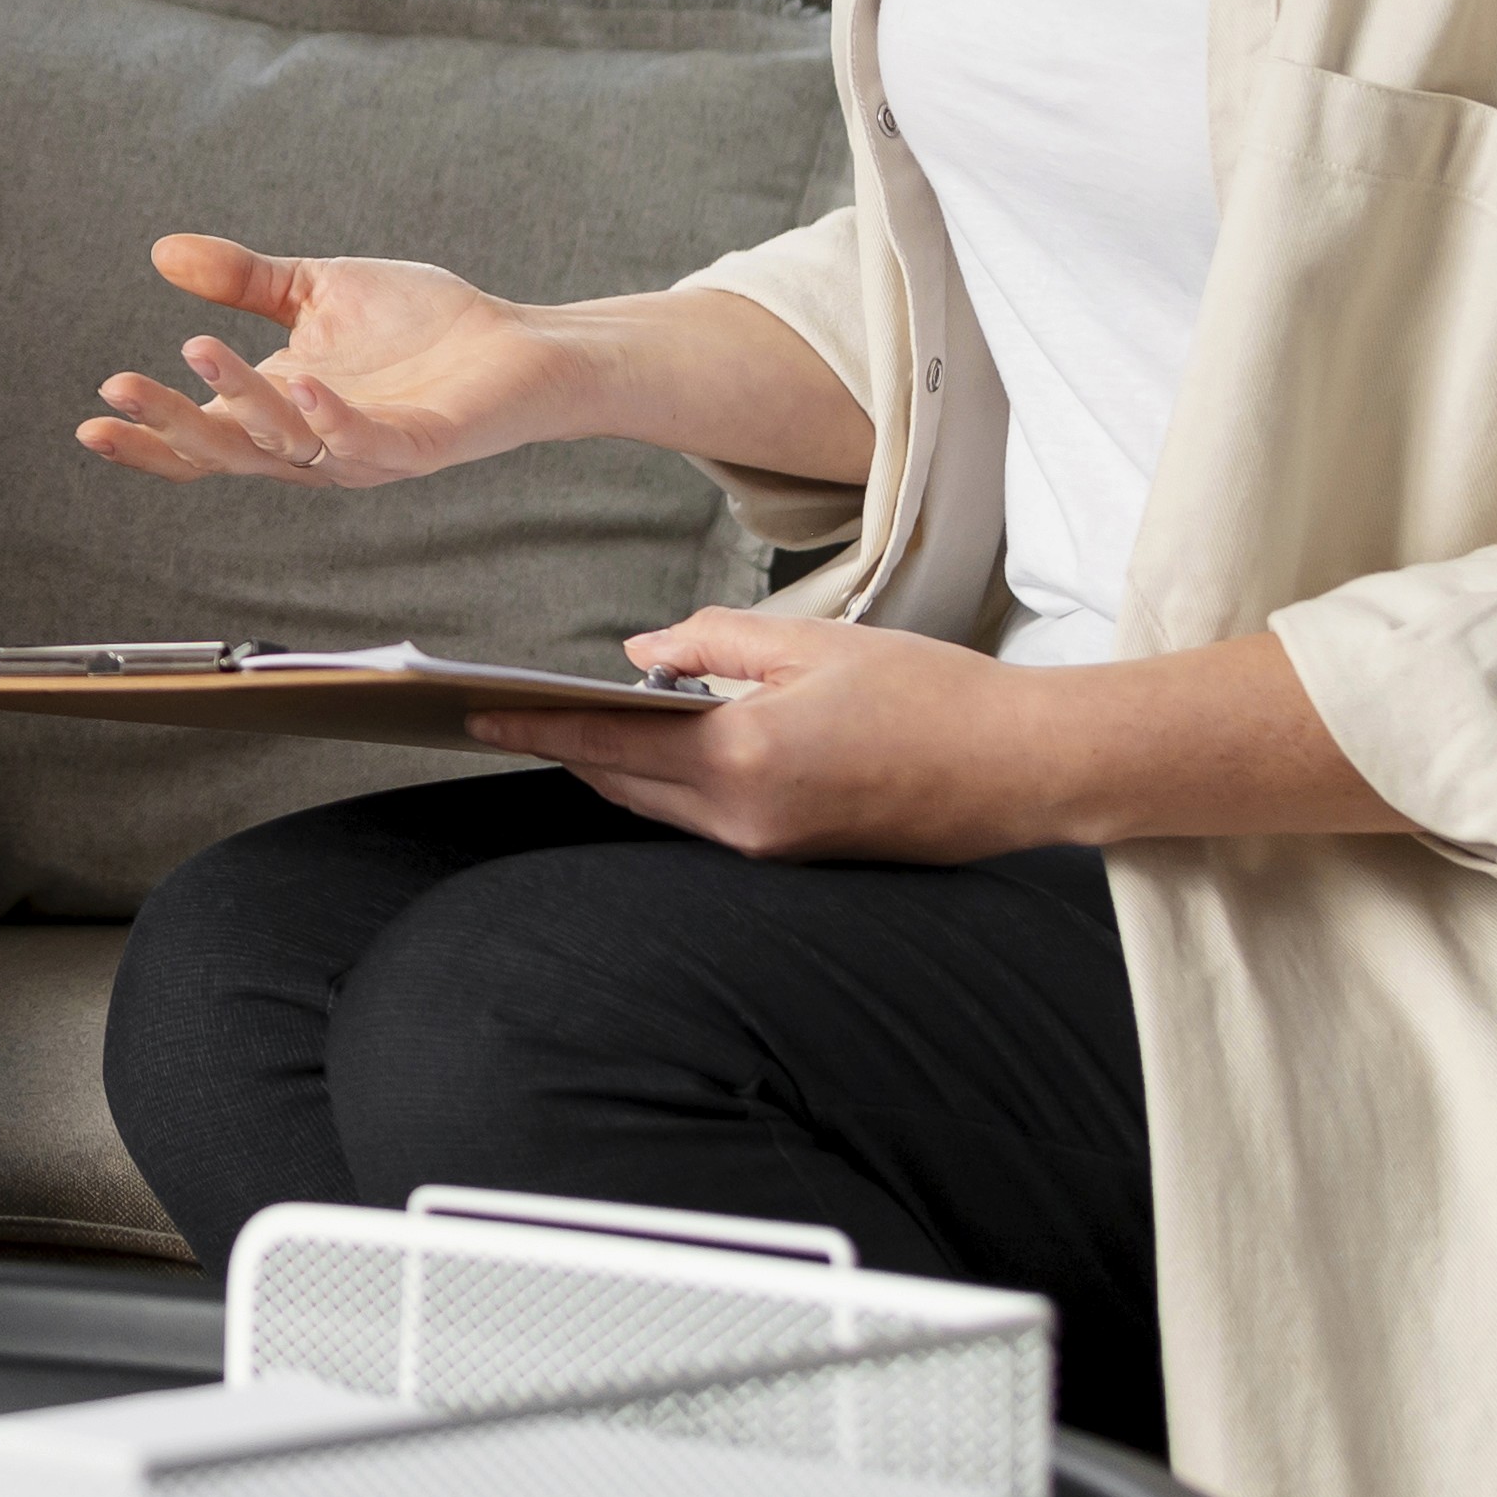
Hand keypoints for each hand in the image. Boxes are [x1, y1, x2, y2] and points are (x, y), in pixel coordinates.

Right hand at [77, 234, 581, 488]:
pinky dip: (331, 420)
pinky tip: (304, 384)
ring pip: (284, 447)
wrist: (517, 344)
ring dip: (240, 403)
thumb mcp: (315, 290)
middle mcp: (311, 446)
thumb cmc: (422, 325)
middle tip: (119, 388)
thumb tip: (162, 252)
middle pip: (224, 454)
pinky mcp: (416, 447)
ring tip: (200, 350)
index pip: (200, 442)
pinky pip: (363, 444)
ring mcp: (361, 452)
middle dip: (168, 425)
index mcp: (279, 414)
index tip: (91, 424)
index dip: (146, 440)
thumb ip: (243, 279)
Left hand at [469, 609, 1058, 861]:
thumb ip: (714, 639)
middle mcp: (744, 819)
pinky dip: (668, 784)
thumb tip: (642, 652)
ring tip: (568, 724)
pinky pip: (704, 820)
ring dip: (616, 767)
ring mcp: (770, 848)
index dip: (533, 725)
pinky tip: (660, 747)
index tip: (471, 713)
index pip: (608, 740)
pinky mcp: (796, 856)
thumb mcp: (814, 642)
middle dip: (564, 747)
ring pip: (660, 806)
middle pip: (622, 782)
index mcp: (743, 757)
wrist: (1026, 769)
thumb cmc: (931, 694)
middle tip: (504, 713)